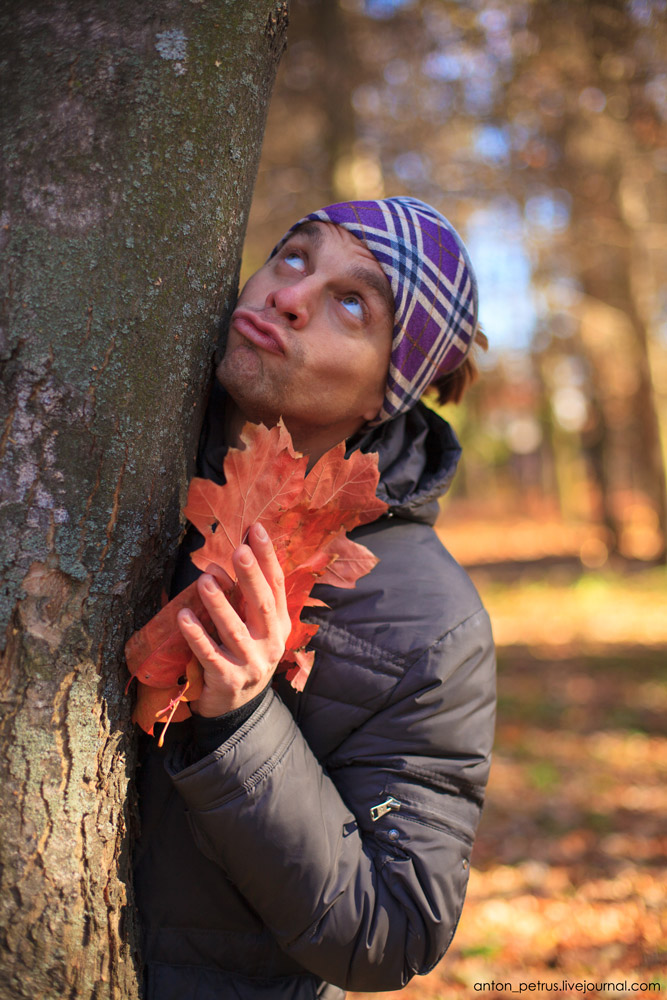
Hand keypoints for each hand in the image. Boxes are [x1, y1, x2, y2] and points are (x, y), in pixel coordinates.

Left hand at [176, 523, 290, 716]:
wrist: (238, 709)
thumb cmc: (243, 656)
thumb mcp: (256, 628)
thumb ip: (250, 597)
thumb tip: (239, 551)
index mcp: (279, 625)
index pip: (277, 586)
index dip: (268, 557)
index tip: (256, 530)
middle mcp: (270, 644)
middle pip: (263, 606)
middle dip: (251, 577)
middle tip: (239, 551)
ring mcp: (251, 664)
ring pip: (235, 631)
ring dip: (220, 604)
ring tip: (205, 579)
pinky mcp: (227, 681)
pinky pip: (209, 655)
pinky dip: (196, 636)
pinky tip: (183, 616)